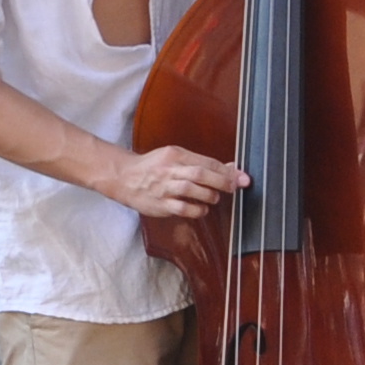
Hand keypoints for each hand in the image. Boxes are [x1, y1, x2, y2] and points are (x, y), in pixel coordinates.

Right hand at [101, 145, 241, 221]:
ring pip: (191, 189)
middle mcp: (170, 169)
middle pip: (200, 174)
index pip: (206, 161)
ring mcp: (164, 187)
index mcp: (176, 154)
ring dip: (209, 195)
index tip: (242, 176)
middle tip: (235, 187)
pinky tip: (201, 210)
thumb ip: (202, 164)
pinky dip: (196, 210)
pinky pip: (181, 208)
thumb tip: (231, 168)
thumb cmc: (154, 167)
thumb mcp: (177, 158)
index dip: (227, 170)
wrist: (123, 177)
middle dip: (222, 181)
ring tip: (215, 198)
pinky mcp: (160, 204)